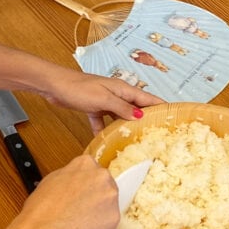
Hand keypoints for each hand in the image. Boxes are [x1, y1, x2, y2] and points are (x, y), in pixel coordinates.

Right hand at [15, 154, 119, 228]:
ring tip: (79, 222)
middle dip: (95, 197)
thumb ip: (70, 176)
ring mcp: (110, 196)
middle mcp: (102, 177)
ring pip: (108, 205)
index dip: (85, 184)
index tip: (81, 192)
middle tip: (80, 208)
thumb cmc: (43, 208)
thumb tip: (75, 182)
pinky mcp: (114, 217)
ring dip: (98, 213)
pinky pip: (109, 223)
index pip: (92, 171)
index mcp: (85, 163)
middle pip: (104, 186)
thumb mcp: (51, 179)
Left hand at [38, 68, 161, 132]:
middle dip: (146, 119)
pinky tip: (105, 142)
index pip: (147, 98)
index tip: (173, 116)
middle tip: (157, 135)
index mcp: (122, 89)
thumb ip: (121, 108)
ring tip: (136, 141)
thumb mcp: (103, 99)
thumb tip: (140, 116)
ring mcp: (104, 101)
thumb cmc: (79, 89)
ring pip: (120, 116)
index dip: (161, 106)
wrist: (54, 86)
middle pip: (135, 108)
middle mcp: (116, 94)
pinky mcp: (93, 108)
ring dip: (126, 126)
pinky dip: (104, 130)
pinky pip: (102, 121)